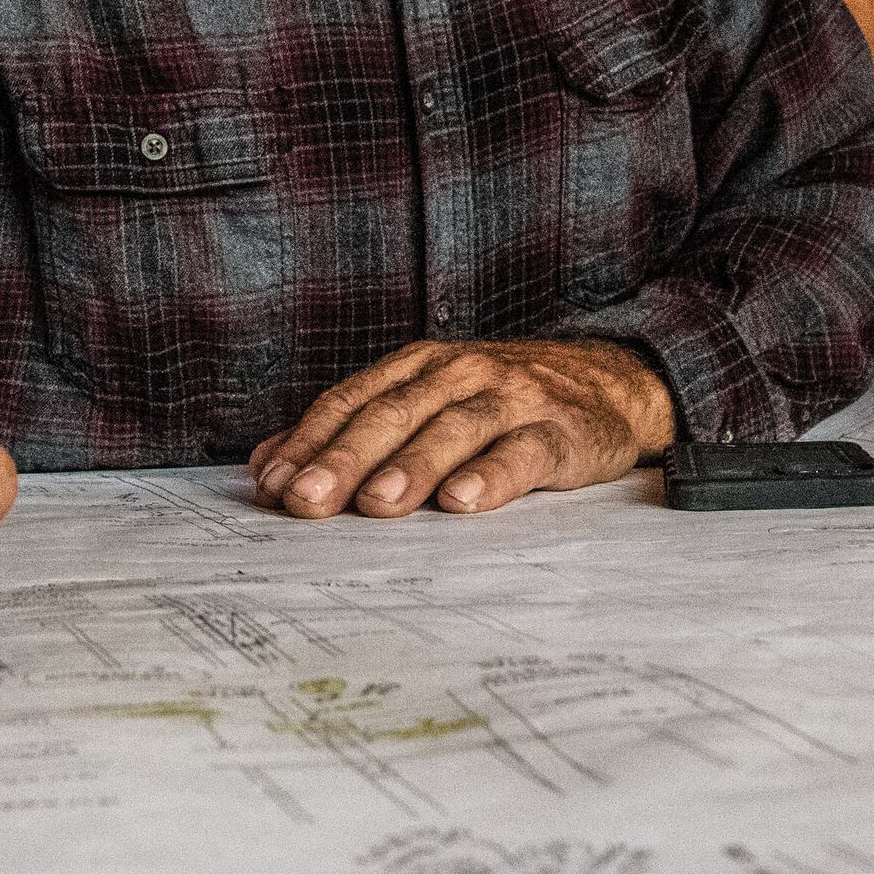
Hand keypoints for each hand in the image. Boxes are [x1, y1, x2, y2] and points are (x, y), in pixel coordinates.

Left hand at [248, 339, 675, 518]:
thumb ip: (353, 432)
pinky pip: (521, 452)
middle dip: (343, 460)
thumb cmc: (496, 405)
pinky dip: (491, 477)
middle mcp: (456, 373)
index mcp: (415, 367)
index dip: (308, 443)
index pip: (350, 402)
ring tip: (376, 505)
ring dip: (410, 468)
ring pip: (450, 430)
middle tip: (306, 501)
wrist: (606, 385)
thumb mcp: (425, 404)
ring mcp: (508, 398)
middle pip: (391, 415)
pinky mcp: (558, 431)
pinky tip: (462, 503)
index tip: (272, 486)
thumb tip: (268, 469)